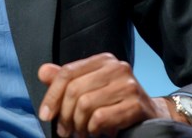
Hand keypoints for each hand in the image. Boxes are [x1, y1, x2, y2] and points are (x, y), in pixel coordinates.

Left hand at [37, 53, 173, 136]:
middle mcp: (117, 67)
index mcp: (103, 60)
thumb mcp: (89, 89)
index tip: (45, 115)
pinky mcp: (136, 103)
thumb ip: (66, 81)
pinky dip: (93, 129)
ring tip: (81, 132)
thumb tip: (43, 71)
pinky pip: (100, 117)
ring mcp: (128, 84)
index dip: (52, 95)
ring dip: (79, 125)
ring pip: (86, 104)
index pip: (68, 73)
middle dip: (65, 115)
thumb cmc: (114, 103)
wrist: (149, 116)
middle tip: (66, 131)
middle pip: (75, 90)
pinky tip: (96, 132)